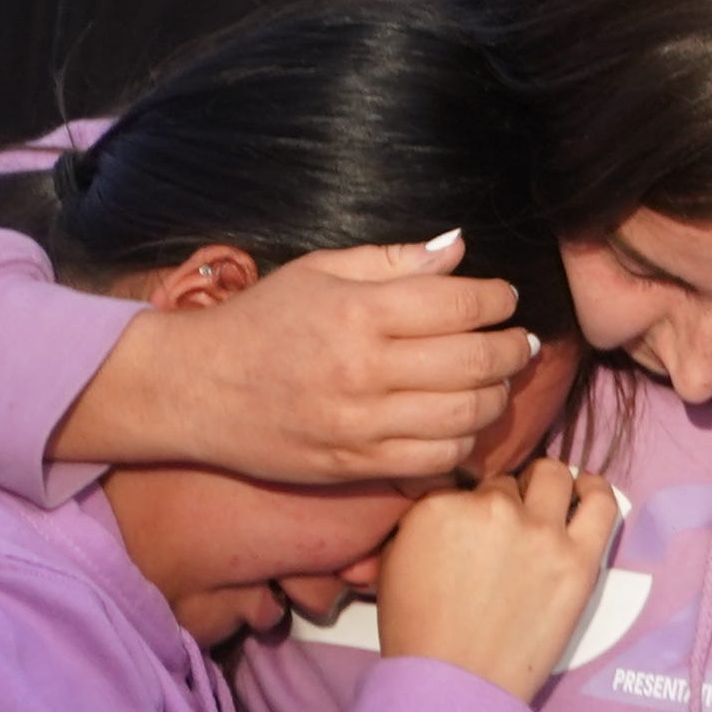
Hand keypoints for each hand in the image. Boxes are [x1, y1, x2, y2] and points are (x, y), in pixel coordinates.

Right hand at [56, 235, 532, 484]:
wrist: (191, 388)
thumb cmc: (258, 323)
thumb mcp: (316, 273)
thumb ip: (392, 260)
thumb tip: (458, 246)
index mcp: (356, 313)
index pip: (460, 306)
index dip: (498, 300)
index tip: (504, 298)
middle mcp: (363, 369)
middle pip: (476, 362)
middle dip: (513, 348)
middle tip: (520, 341)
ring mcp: (360, 423)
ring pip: (467, 415)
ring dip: (497, 395)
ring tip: (496, 379)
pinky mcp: (354, 464)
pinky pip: (438, 459)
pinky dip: (465, 439)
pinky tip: (461, 419)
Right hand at [372, 458, 626, 699]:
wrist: (458, 680)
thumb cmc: (420, 631)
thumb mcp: (394, 562)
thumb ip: (421, 523)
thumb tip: (445, 508)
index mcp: (441, 507)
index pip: (462, 483)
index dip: (468, 504)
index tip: (472, 524)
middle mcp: (493, 509)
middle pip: (505, 483)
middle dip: (503, 500)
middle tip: (504, 527)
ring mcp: (541, 532)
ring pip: (552, 477)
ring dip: (545, 486)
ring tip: (544, 502)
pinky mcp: (579, 558)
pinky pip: (600, 503)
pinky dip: (595, 490)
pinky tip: (587, 490)